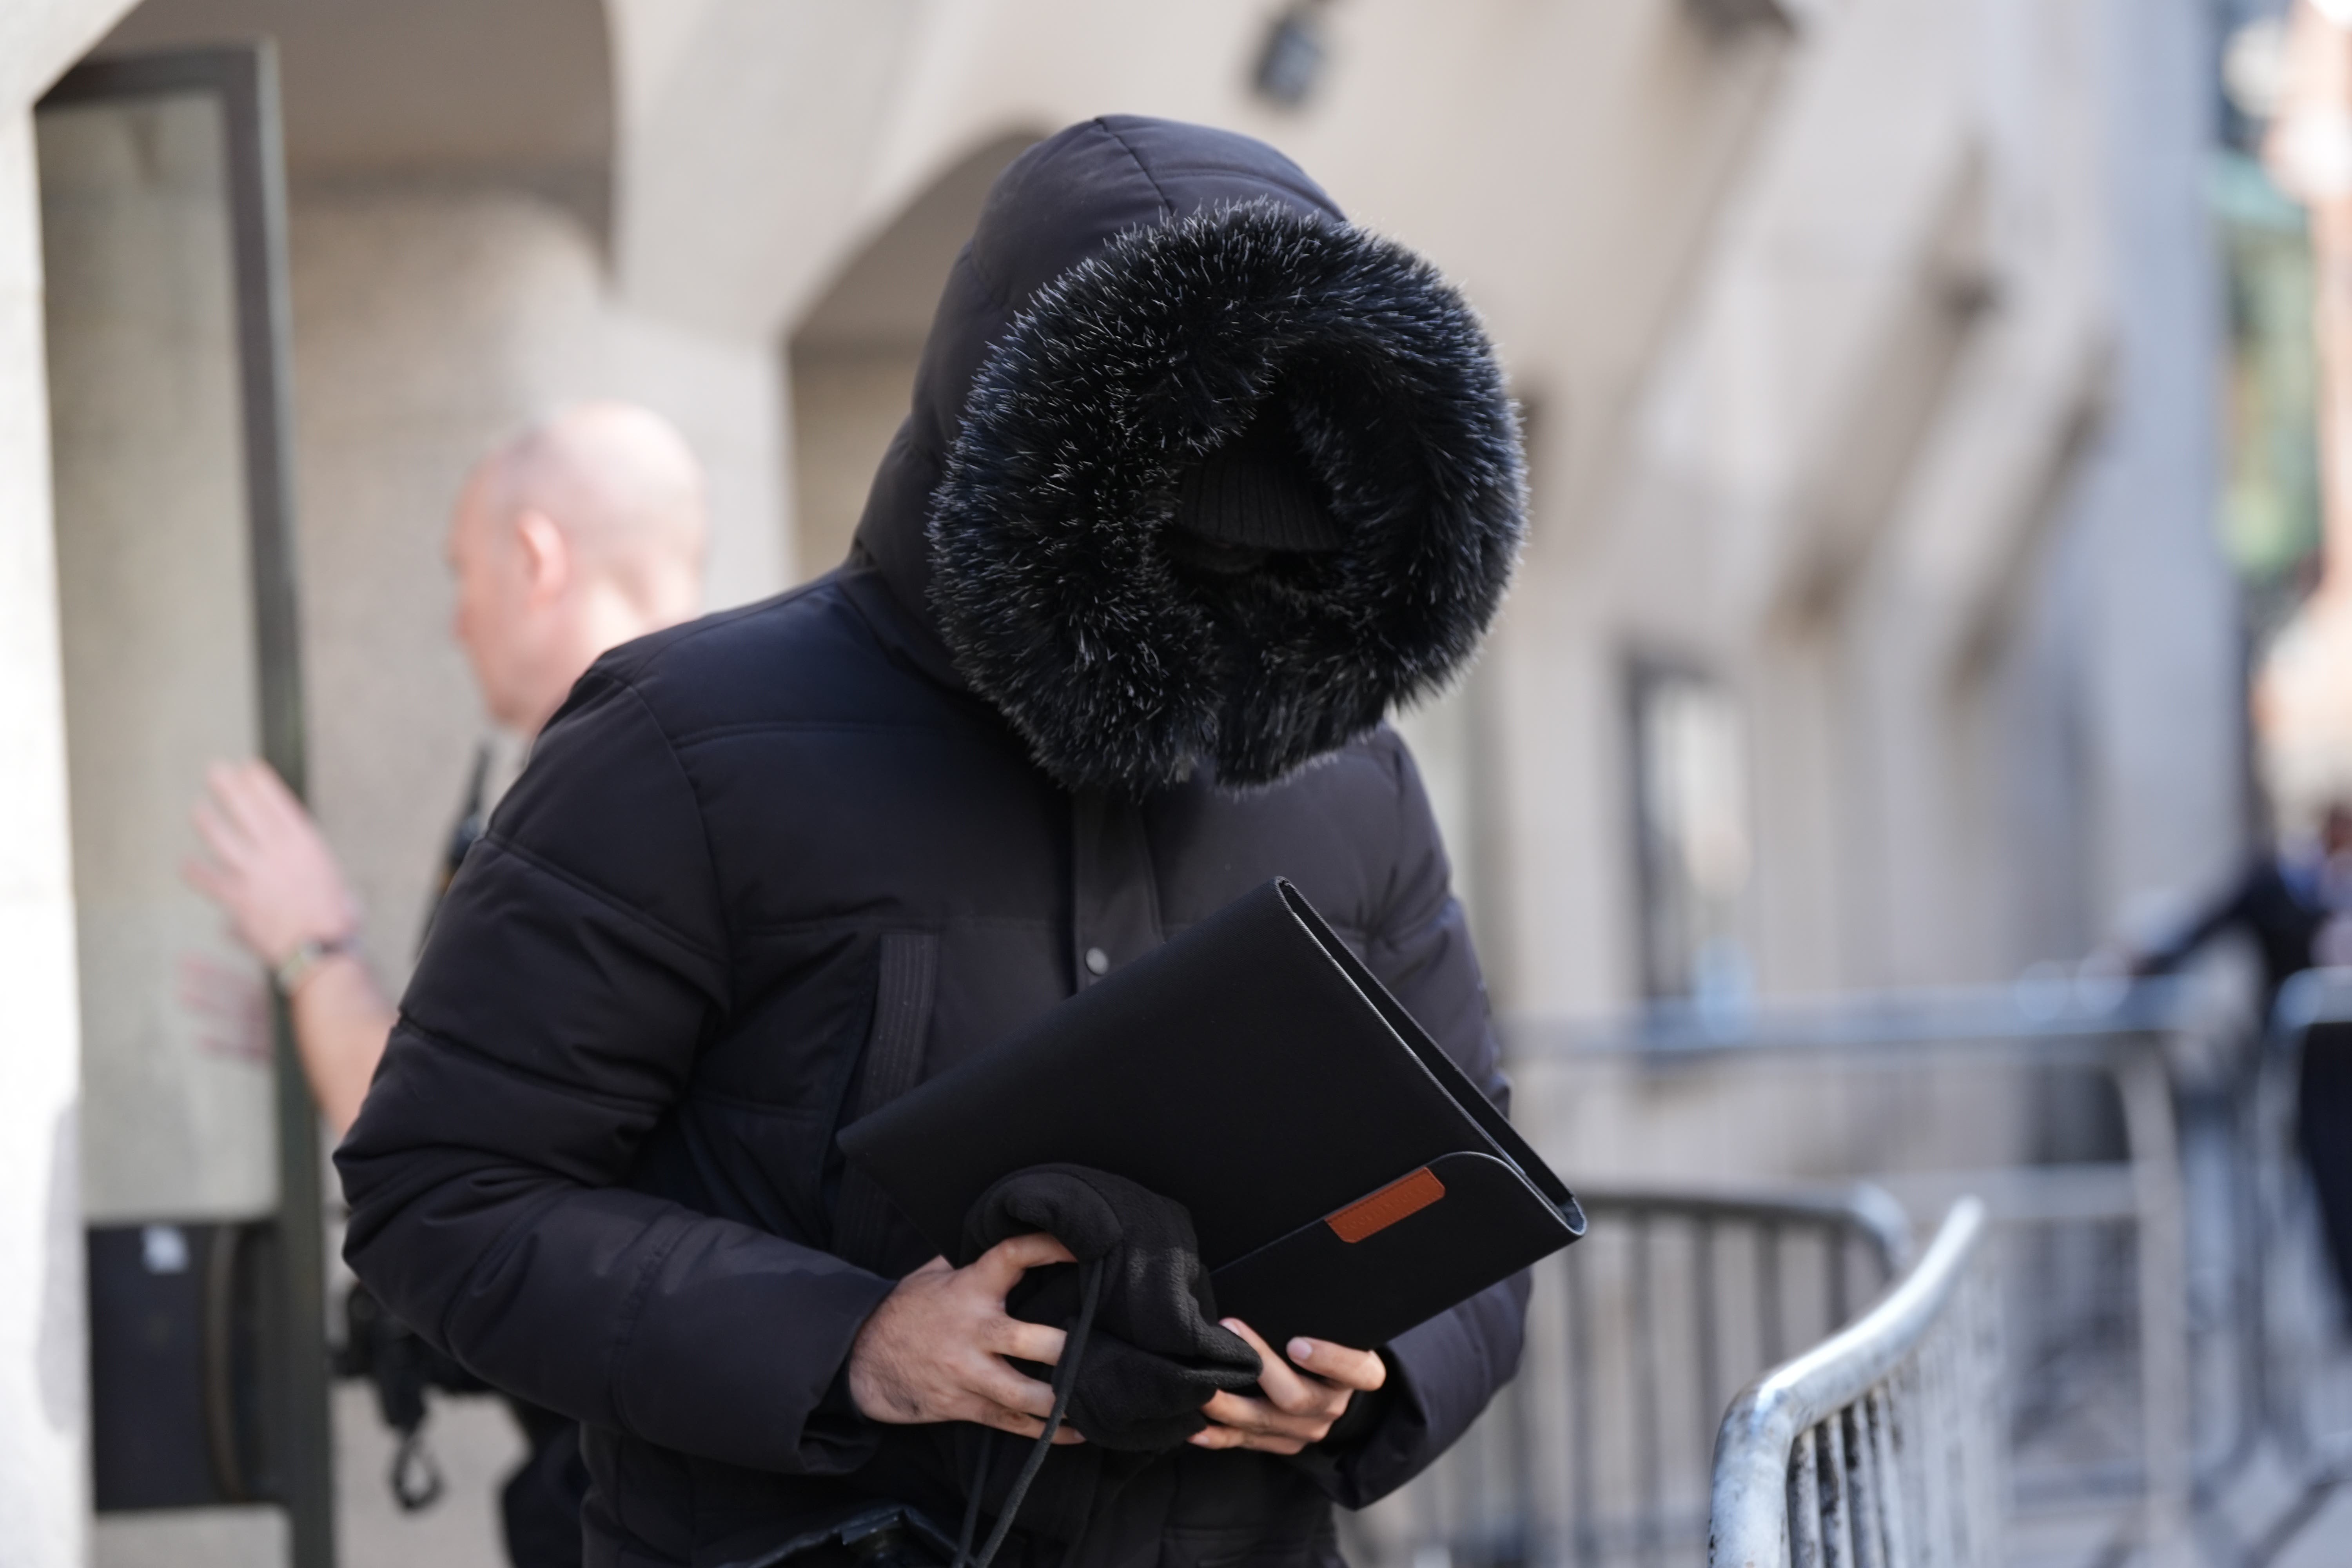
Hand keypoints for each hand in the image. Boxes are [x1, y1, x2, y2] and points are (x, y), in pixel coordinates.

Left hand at [184, 760, 358, 969]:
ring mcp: (253, 874)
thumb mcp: (335, 879)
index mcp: (304, 844)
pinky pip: (209, 880)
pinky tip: (186, 865)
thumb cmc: (336, 918)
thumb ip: (312, 868)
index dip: (260, 783)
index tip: (249, 767)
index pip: (277, 803)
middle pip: (246, 811)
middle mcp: (276, 853)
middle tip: (215, 771)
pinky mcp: (237, 898)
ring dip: (208, 821)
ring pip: (222, 839)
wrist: (318, 948)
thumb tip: (301, 869)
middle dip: (229, 788)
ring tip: (199, 809)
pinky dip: (196, 872)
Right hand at [847, 1233, 1088, 1442]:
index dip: (1047, 1247)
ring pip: (1024, 1392)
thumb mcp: (931, 1274)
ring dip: (1063, 1398)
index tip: (1081, 1245)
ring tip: (1100, 1397)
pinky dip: (1046, 1431)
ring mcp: (969, 1373)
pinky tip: (1077, 1431)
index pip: (1011, 1257)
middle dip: (1066, 1347)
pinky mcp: (965, 1406)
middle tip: (1105, 1345)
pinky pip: (1012, 1422)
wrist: (862, 1361)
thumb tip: (1002, 1224)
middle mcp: (972, 1331)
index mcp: (968, 1288)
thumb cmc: (906, 1311)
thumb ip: (968, 1254)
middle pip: (1028, 1340)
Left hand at [1190, 1319, 1384, 1453]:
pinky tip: (1195, 1428)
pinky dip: (1220, 1435)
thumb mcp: (1334, 1325)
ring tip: (1200, 1387)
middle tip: (1229, 1333)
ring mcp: (1309, 1430)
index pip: (1356, 1370)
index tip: (1296, 1343)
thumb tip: (1278, 1278)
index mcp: (1359, 1374)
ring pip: (1267, 1422)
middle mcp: (1334, 1406)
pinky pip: (1249, 1441)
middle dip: (1260, 1368)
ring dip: (1228, 1405)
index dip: (1329, 1359)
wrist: (1328, 1380)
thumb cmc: (1324, 1336)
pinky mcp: (1284, 1443)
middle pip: (1298, 1397)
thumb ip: (1317, 1312)